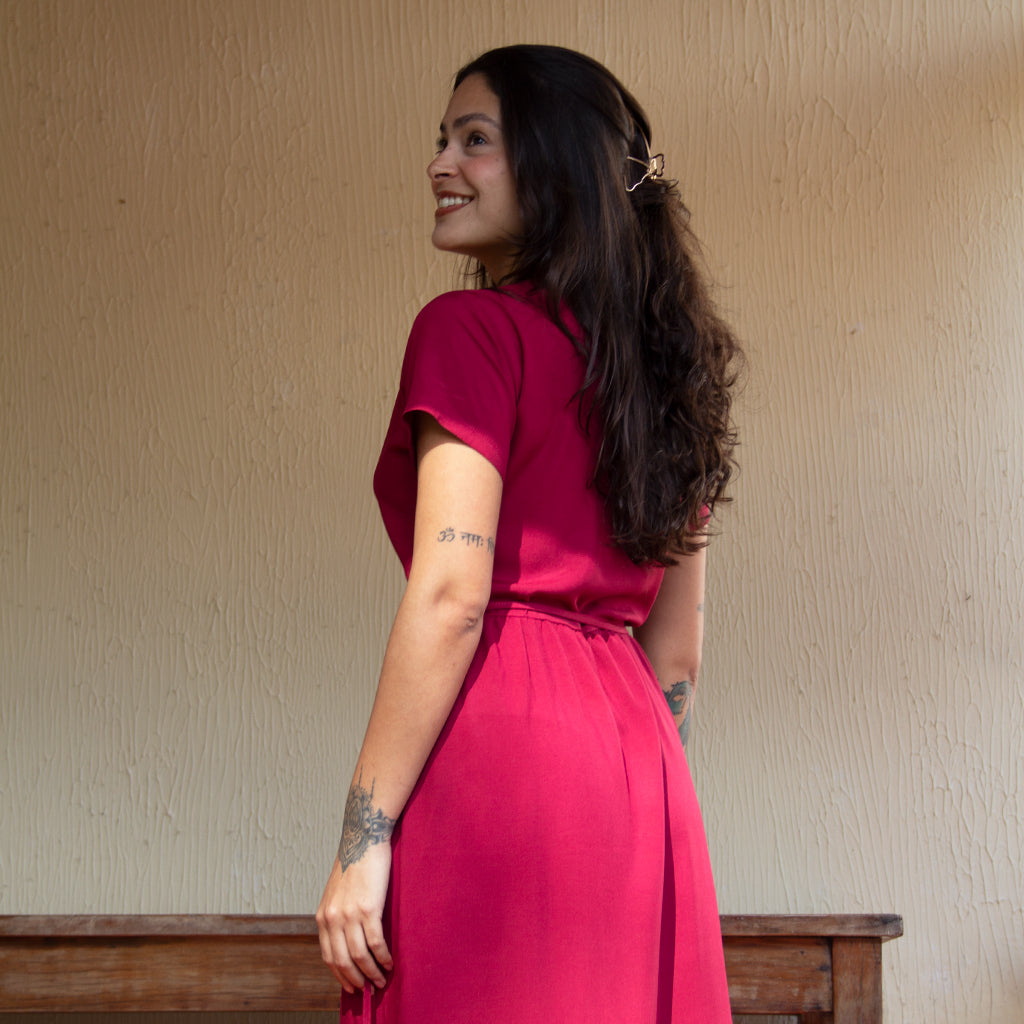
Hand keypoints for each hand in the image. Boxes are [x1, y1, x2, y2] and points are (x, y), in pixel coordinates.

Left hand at [316, 843, 393, 993]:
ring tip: (382, 980)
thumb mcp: (337, 892)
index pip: (328, 956)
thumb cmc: (355, 863)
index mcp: (323, 916)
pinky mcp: (368, 908)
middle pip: (342, 961)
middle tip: (368, 990)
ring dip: (372, 972)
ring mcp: (349, 914)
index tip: (351, 986)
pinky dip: (383, 957)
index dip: (340, 975)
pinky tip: (390, 962)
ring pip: (359, 955)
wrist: (363, 839)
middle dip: (356, 980)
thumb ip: (338, 915)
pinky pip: (375, 942)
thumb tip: (347, 939)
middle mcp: (332, 918)